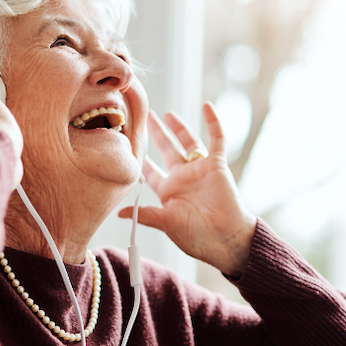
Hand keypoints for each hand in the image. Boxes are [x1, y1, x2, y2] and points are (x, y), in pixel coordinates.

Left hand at [117, 104, 256, 276]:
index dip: (141, 161)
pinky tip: (207, 106)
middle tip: (145, 118)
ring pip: (188, 142)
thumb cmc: (197, 236)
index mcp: (169, 191)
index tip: (129, 146)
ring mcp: (201, 169)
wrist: (225, 238)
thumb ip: (145, 214)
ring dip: (178, 127)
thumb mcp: (166, 223)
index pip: (152, 172)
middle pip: (167, 150)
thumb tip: (119, 213)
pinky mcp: (218, 164)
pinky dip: (213, 122)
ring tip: (166, 114)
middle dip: (156, 135)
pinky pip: (217, 139)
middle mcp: (184, 177)